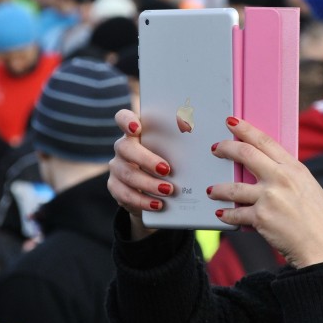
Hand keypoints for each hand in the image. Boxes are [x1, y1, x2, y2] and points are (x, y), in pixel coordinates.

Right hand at [107, 109, 174, 240]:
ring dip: (149, 183)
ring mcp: (117, 167)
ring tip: (168, 191)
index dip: (126, 121)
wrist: (154, 190)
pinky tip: (157, 204)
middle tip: (167, 170)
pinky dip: (143, 200)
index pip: (123, 118)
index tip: (137, 129)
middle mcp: (123, 147)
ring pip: (127, 174)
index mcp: (136, 133)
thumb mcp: (173, 152)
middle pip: (126, 148)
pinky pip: (125, 194)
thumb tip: (207, 143)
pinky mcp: (115, 187)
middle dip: (146, 160)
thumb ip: (179, 145)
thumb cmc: (168, 162)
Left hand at [209, 117, 322, 267]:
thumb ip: (289, 175)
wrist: (322, 246)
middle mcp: (281, 179)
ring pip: (233, 187)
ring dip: (218, 189)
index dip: (246, 129)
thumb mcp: (308, 187)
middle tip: (215, 149)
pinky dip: (226, 215)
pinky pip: (236, 213)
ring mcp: (270, 197)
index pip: (266, 141)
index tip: (232, 123)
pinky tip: (222, 214)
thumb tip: (269, 169)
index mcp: (295, 168)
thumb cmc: (318, 220)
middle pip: (246, 154)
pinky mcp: (261, 217)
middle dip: (226, 148)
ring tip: (211, 191)